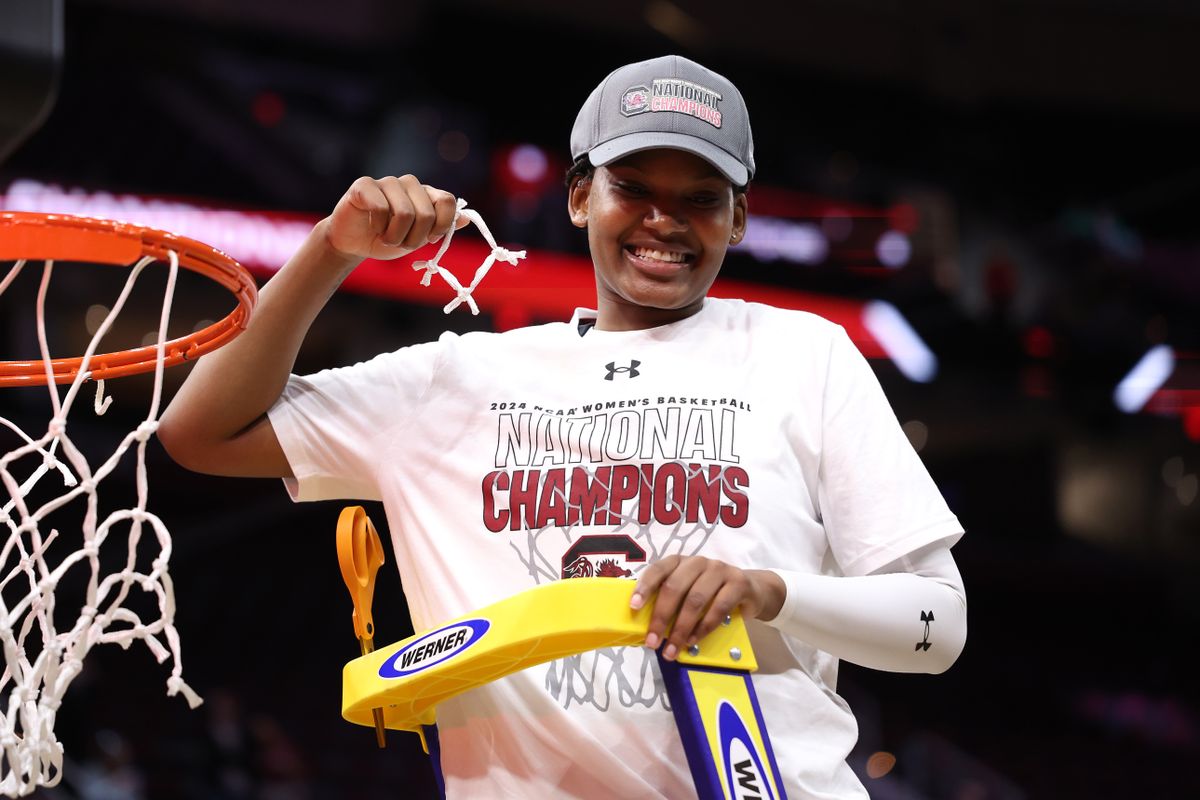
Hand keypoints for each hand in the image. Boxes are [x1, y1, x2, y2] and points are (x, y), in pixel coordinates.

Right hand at [324, 175, 467, 260]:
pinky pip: (381, 208)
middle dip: (414, 239)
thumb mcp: (419, 239)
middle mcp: (409, 183)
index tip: (430, 239)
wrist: (354, 244)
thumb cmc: (387, 239)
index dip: (442, 226)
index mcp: (426, 194)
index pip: (447, 201)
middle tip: (400, 242)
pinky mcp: (365, 184)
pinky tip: (372, 225)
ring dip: (394, 236)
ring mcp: (387, 182)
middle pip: (426, 214)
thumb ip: (441, 229)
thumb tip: (467, 219)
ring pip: (404, 213)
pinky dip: (378, 226)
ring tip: (385, 236)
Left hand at [630, 556, 785, 660]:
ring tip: (672, 648)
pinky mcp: (738, 583)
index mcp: (679, 561)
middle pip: (674, 587)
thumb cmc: (711, 594)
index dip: (644, 587)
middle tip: (652, 642)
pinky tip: (695, 640)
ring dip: (681, 628)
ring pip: (695, 599)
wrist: (751, 590)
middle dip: (661, 617)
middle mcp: (698, 562)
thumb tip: (647, 629)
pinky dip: (704, 627)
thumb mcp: (689, 592)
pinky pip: (719, 606)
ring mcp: (719, 570)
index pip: (658, 570)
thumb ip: (671, 602)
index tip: (634, 607)